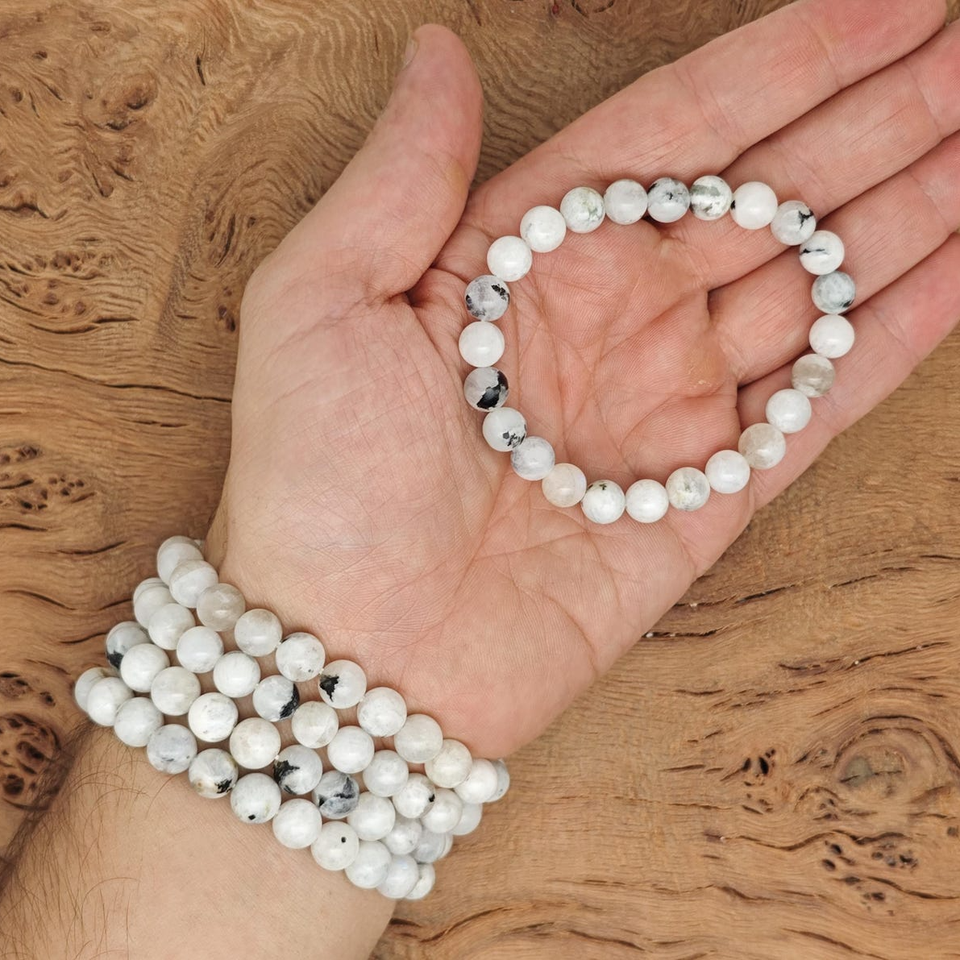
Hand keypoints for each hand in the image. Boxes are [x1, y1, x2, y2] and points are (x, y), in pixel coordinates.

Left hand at [208, 1, 959, 758]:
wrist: (360, 654)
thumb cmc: (317, 484)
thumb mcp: (320, 303)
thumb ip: (399, 177)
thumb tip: (439, 52)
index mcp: (524, 259)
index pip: (674, 134)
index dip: (782, 66)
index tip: (884, 4)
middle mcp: (607, 320)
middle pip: (765, 195)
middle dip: (874, 119)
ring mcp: (667, 406)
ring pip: (814, 284)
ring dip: (906, 208)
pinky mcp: (710, 493)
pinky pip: (823, 399)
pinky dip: (897, 334)